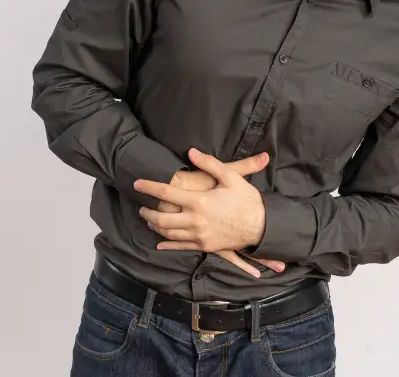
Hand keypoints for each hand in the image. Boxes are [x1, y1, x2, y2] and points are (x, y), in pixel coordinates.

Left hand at [136, 148, 266, 253]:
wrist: (261, 227)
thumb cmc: (247, 200)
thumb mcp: (231, 177)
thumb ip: (210, 163)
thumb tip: (191, 152)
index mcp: (199, 201)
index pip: (165, 193)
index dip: (148, 187)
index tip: (137, 183)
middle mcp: (195, 220)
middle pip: (161, 218)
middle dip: (147, 213)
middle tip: (141, 208)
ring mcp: (199, 235)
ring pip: (168, 233)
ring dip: (155, 227)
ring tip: (149, 221)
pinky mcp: (205, 246)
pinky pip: (181, 247)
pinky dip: (167, 245)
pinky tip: (159, 243)